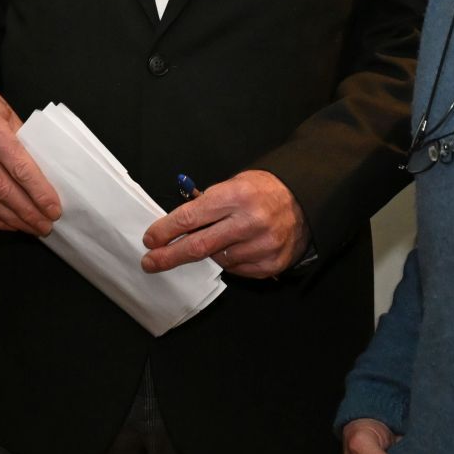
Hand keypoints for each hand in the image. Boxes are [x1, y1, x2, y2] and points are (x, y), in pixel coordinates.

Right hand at [0, 74, 60, 234]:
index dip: (39, 193)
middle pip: (3, 190)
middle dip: (28, 212)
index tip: (53, 209)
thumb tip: (46, 178)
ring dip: (10, 219)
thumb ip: (24, 144)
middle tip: (45, 225)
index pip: (19, 168)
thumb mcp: (8, 114)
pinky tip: (4, 222)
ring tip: (29, 227)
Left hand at [139, 169, 308, 277]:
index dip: (165, 230)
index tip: (150, 240)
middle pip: (198, 246)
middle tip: (150, 262)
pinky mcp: (272, 263)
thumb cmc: (261, 190)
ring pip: (219, 259)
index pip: (190, 218)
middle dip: (169, 256)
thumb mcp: (233, 184)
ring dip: (210, 253)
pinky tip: (237, 248)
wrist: (303, 200)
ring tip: (219, 239)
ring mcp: (262, 245)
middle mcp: (249, 221)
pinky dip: (230, 261)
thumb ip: (206, 204)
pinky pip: (237, 270)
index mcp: (236, 195)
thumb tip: (175, 226)